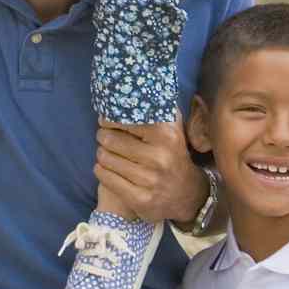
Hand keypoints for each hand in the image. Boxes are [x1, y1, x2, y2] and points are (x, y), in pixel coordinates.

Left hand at [94, 117, 208, 223]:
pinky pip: (106, 177)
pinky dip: (101, 170)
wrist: (188, 194)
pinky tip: (105, 167)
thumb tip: (139, 89)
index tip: (105, 120)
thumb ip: (159, 109)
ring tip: (105, 152)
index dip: (110, 119)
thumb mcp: (174, 129)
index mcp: (166, 135)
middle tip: (104, 136)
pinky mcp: (140, 199)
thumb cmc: (173, 154)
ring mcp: (149, 180)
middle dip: (103, 136)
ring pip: (105, 159)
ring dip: (101, 153)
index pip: (125, 120)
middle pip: (110, 139)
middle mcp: (158, 157)